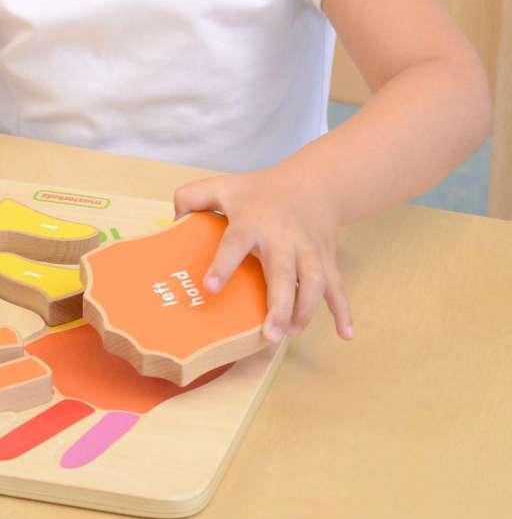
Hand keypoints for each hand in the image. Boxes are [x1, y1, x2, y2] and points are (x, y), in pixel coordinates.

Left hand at [173, 168, 352, 342]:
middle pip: (282, 272)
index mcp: (252, 221)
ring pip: (313, 282)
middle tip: (269, 334)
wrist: (313, 184)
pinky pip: (338, 286)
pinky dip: (344, 310)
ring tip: (289, 334)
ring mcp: (309, 250)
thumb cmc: (259, 192)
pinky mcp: (327, 260)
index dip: (223, 264)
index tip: (210, 287)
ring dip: (305, 310)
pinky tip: (345, 334)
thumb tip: (172, 224)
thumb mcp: (221, 185)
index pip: (235, 242)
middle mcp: (283, 238)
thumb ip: (191, 199)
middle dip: (278, 304)